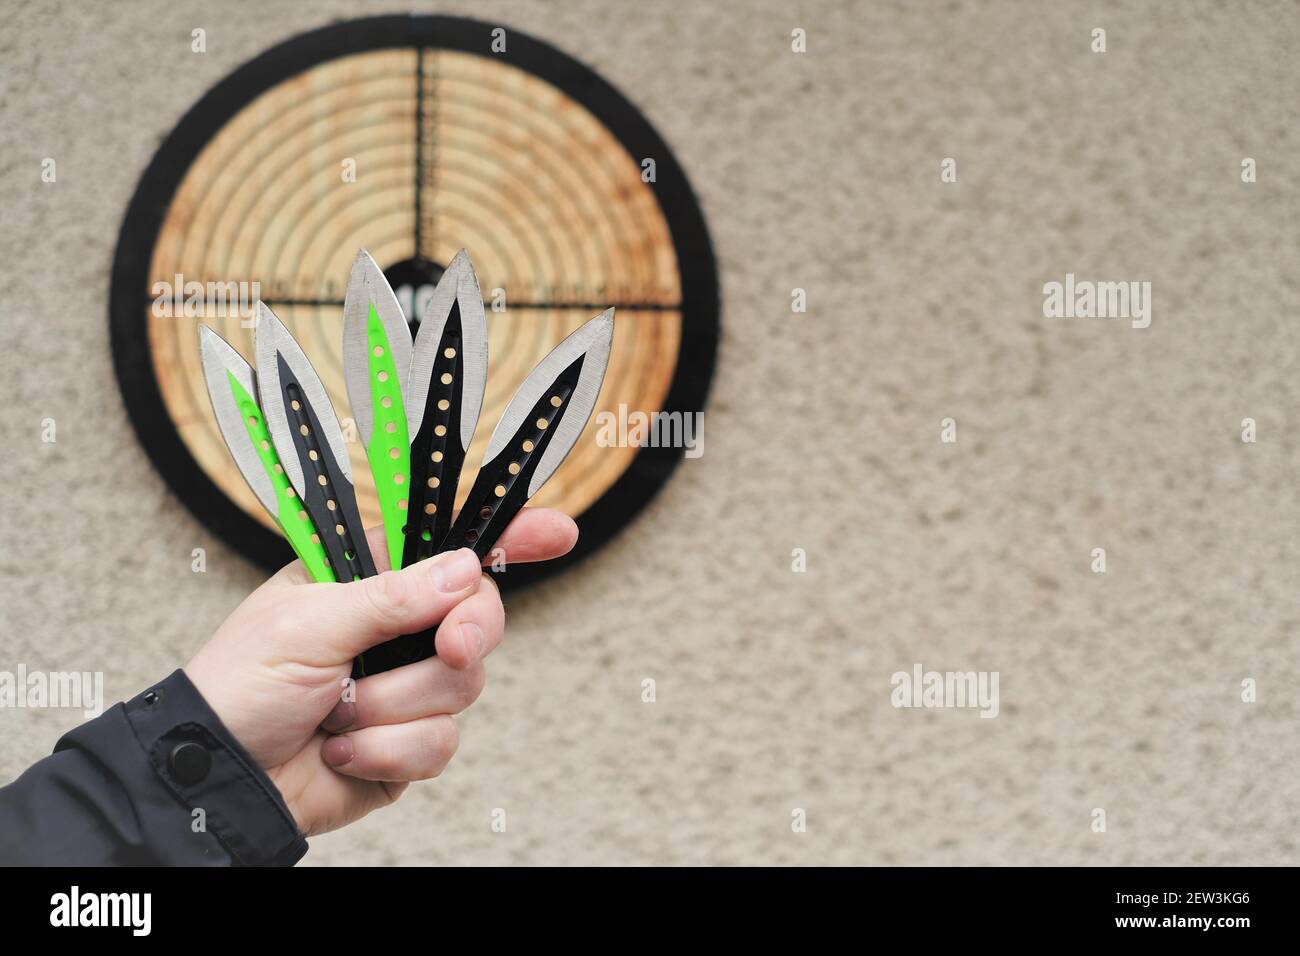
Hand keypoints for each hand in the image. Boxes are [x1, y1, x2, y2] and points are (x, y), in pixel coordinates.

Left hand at [184, 509, 576, 835]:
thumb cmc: (241, 686)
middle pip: (478, 613)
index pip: (448, 544)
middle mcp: (397, 626)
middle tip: (451, 649)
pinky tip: (341, 750)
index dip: (508, 536)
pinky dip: (388, 750)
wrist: (222, 780)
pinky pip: (441, 742)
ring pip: (463, 684)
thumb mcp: (308, 624)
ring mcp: (408, 685)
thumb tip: (465, 570)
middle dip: (468, 633)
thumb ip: (390, 597)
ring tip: (337, 713)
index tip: (556, 532)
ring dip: (394, 705)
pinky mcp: (411, 742)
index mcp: (368, 578)